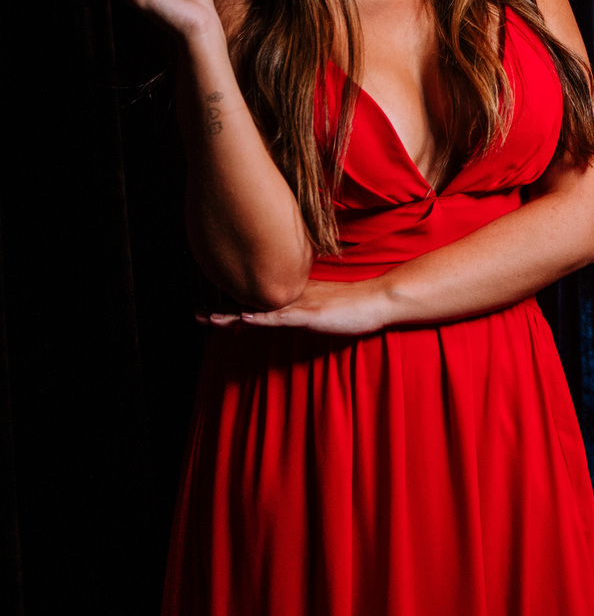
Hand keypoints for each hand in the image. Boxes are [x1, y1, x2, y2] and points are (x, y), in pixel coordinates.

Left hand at [201, 278, 396, 337]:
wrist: (378, 300)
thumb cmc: (354, 306)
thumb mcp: (323, 306)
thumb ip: (305, 308)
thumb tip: (288, 312)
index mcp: (293, 296)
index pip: (257, 300)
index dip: (232, 304)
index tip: (208, 308)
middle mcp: (292, 297)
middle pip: (251, 303)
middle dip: (222, 309)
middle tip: (194, 314)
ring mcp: (301, 305)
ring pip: (260, 310)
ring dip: (233, 314)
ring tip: (208, 317)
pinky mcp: (311, 315)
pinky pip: (282, 317)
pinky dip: (262, 318)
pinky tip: (245, 319)